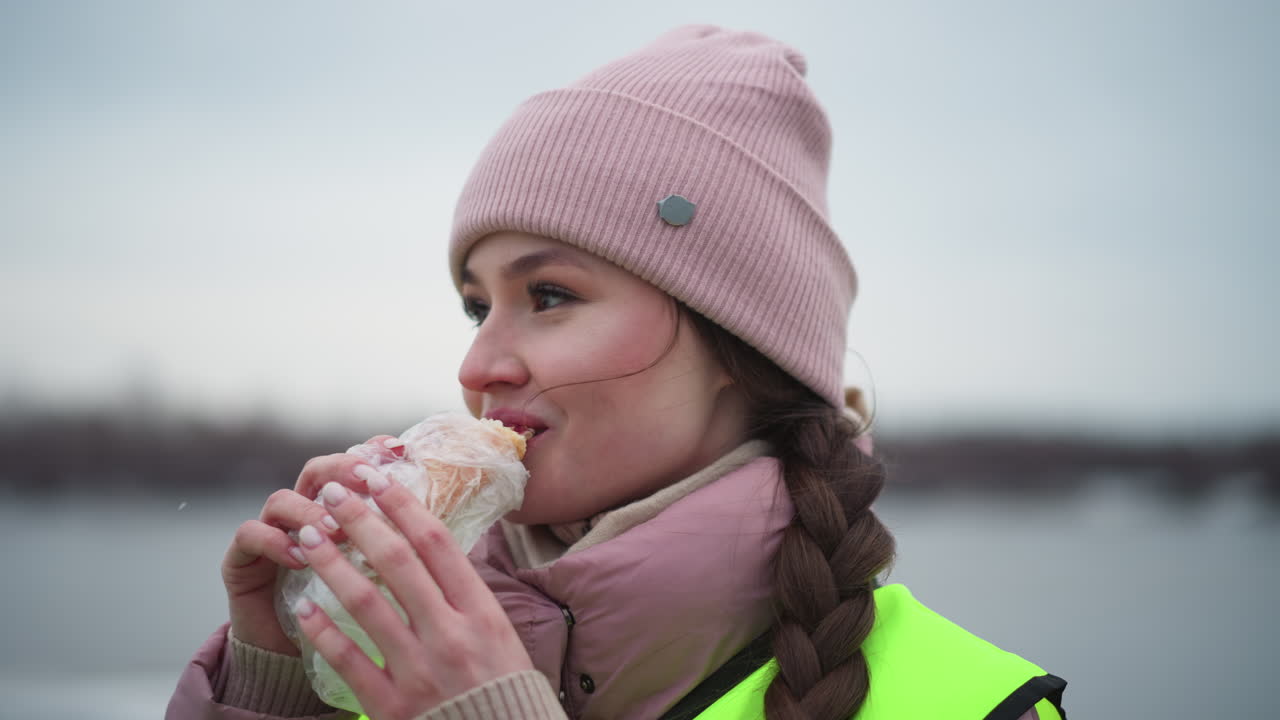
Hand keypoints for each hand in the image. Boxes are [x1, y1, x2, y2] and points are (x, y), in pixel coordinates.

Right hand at [221, 435, 401, 654]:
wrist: (292, 663)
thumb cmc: (346, 622)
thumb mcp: (381, 584)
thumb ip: (402, 552)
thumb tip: (443, 523)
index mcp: (339, 513)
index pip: (353, 467)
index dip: (373, 452)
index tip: (399, 449)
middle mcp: (304, 515)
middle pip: (318, 471)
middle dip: (341, 469)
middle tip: (365, 479)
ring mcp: (270, 533)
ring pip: (283, 499)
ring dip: (311, 511)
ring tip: (335, 530)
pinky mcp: (241, 561)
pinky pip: (251, 534)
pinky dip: (275, 542)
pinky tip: (301, 558)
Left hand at [290, 473, 533, 719]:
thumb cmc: (502, 693)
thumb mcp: (501, 637)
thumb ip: (468, 597)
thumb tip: (438, 549)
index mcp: (483, 614)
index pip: (437, 543)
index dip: (403, 505)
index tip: (377, 478)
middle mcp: (451, 636)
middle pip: (397, 562)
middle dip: (359, 520)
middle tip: (332, 494)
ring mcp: (419, 671)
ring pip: (365, 602)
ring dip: (332, 563)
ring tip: (309, 536)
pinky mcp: (391, 707)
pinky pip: (348, 660)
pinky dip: (323, 630)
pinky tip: (305, 607)